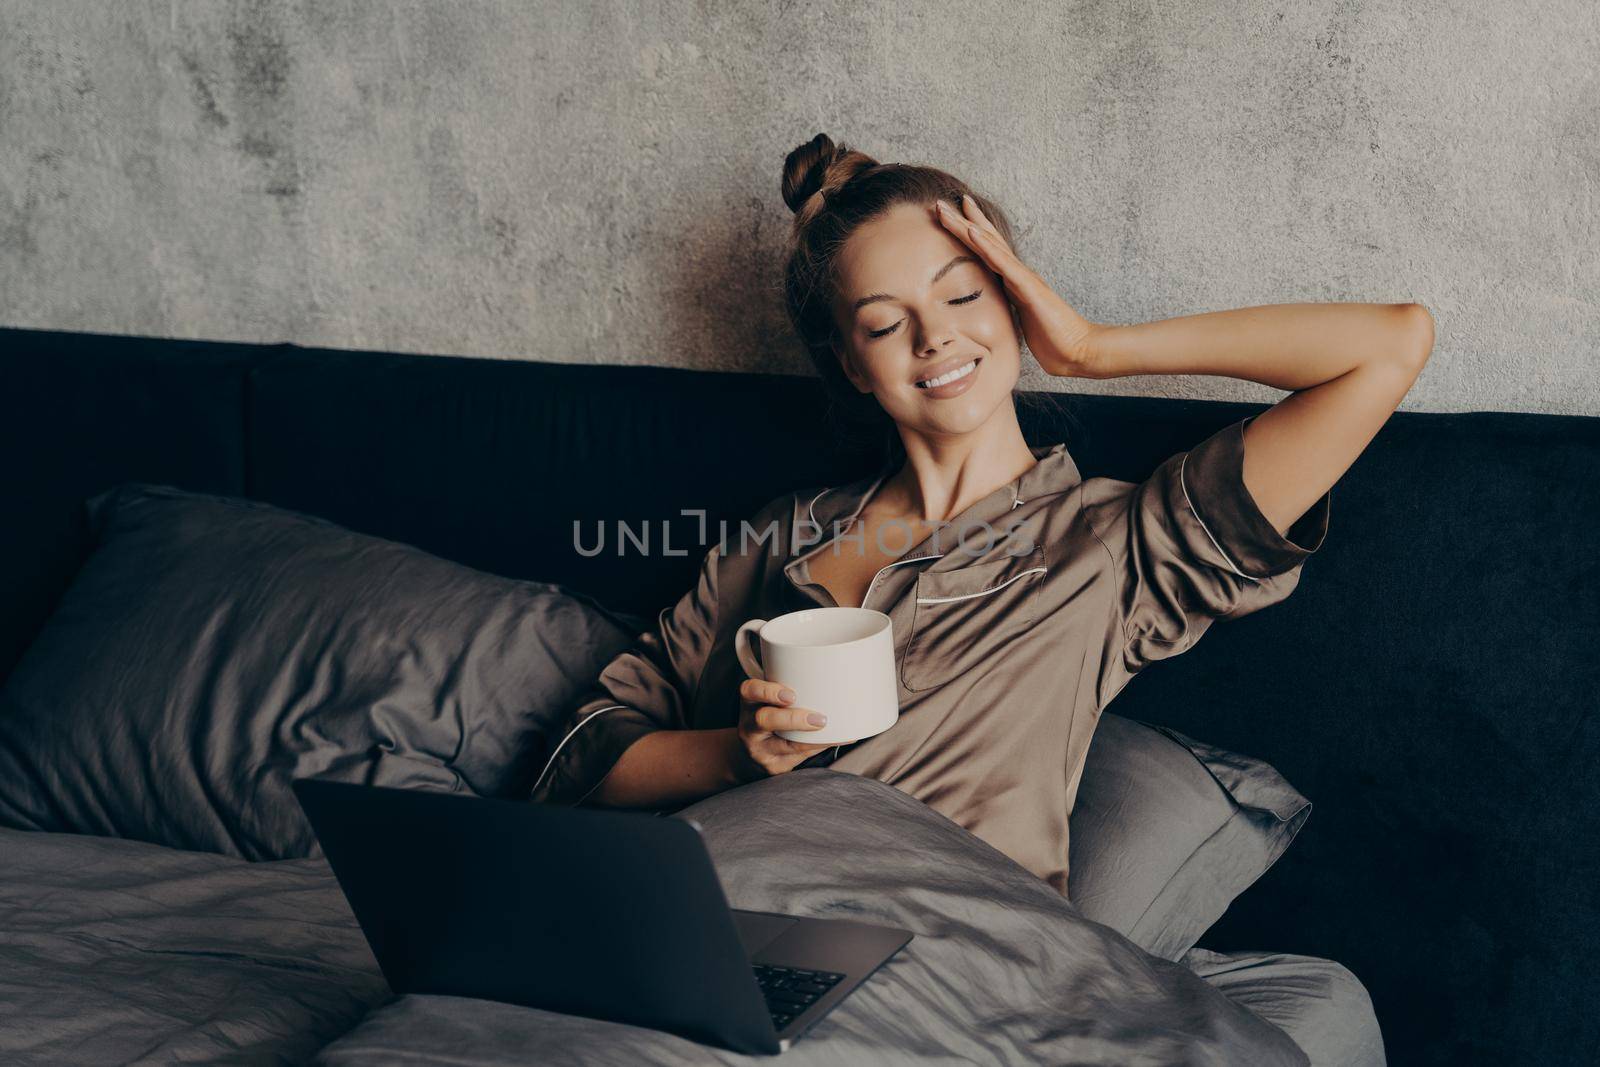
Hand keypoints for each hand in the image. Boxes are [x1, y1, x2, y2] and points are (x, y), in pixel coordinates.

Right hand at [732, 679, 833, 782]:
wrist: (755, 754)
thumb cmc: (772, 717)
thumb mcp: (772, 701)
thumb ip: (794, 691)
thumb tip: (837, 682)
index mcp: (751, 703)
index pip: (750, 691)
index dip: (768, 691)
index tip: (791, 695)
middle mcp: (750, 726)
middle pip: (764, 720)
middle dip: (792, 719)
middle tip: (818, 719)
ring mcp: (759, 749)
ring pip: (784, 745)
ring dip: (812, 739)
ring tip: (831, 731)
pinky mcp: (774, 766)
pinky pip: (799, 757)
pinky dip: (820, 746)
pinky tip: (838, 739)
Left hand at [935, 194, 1103, 377]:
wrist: (1077, 351)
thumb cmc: (1052, 342)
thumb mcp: (1021, 324)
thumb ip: (1009, 313)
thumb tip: (993, 317)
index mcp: (1014, 283)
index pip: (989, 252)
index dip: (970, 233)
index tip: (951, 216)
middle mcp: (1018, 274)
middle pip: (986, 241)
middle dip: (962, 221)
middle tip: (938, 202)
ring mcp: (1023, 278)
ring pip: (990, 245)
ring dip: (967, 226)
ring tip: (946, 209)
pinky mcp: (1028, 288)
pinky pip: (1003, 263)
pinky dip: (986, 246)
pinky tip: (972, 231)